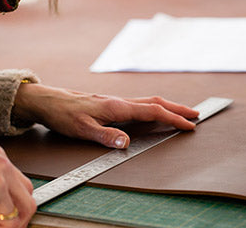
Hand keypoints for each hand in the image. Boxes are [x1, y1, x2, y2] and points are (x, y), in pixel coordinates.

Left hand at [12, 84, 199, 147]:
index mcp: (117, 107)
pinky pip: (139, 104)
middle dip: (177, 108)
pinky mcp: (110, 104)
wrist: (48, 101)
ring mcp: (116, 102)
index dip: (173, 118)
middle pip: (156, 102)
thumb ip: (105, 136)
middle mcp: (119, 102)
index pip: (153, 112)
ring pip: (148, 102)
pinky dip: (154, 107)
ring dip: (168, 106)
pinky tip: (153, 113)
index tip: (189, 124)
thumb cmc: (63, 114)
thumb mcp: (82, 129)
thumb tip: (126, 143)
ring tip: (181, 113)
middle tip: (196, 115)